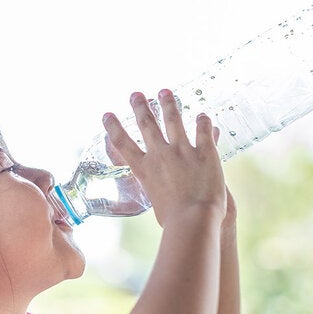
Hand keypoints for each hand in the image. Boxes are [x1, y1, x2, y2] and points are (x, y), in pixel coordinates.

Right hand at [102, 90, 226, 226]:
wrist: (193, 219)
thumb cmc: (174, 221)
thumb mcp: (156, 203)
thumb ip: (158, 190)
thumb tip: (161, 191)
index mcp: (145, 170)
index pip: (123, 144)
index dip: (114, 127)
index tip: (107, 115)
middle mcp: (160, 155)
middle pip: (147, 125)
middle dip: (140, 107)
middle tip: (136, 94)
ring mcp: (182, 150)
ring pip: (173, 120)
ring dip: (169, 104)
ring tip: (165, 92)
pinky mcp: (205, 152)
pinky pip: (203, 130)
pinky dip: (203, 121)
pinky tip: (203, 115)